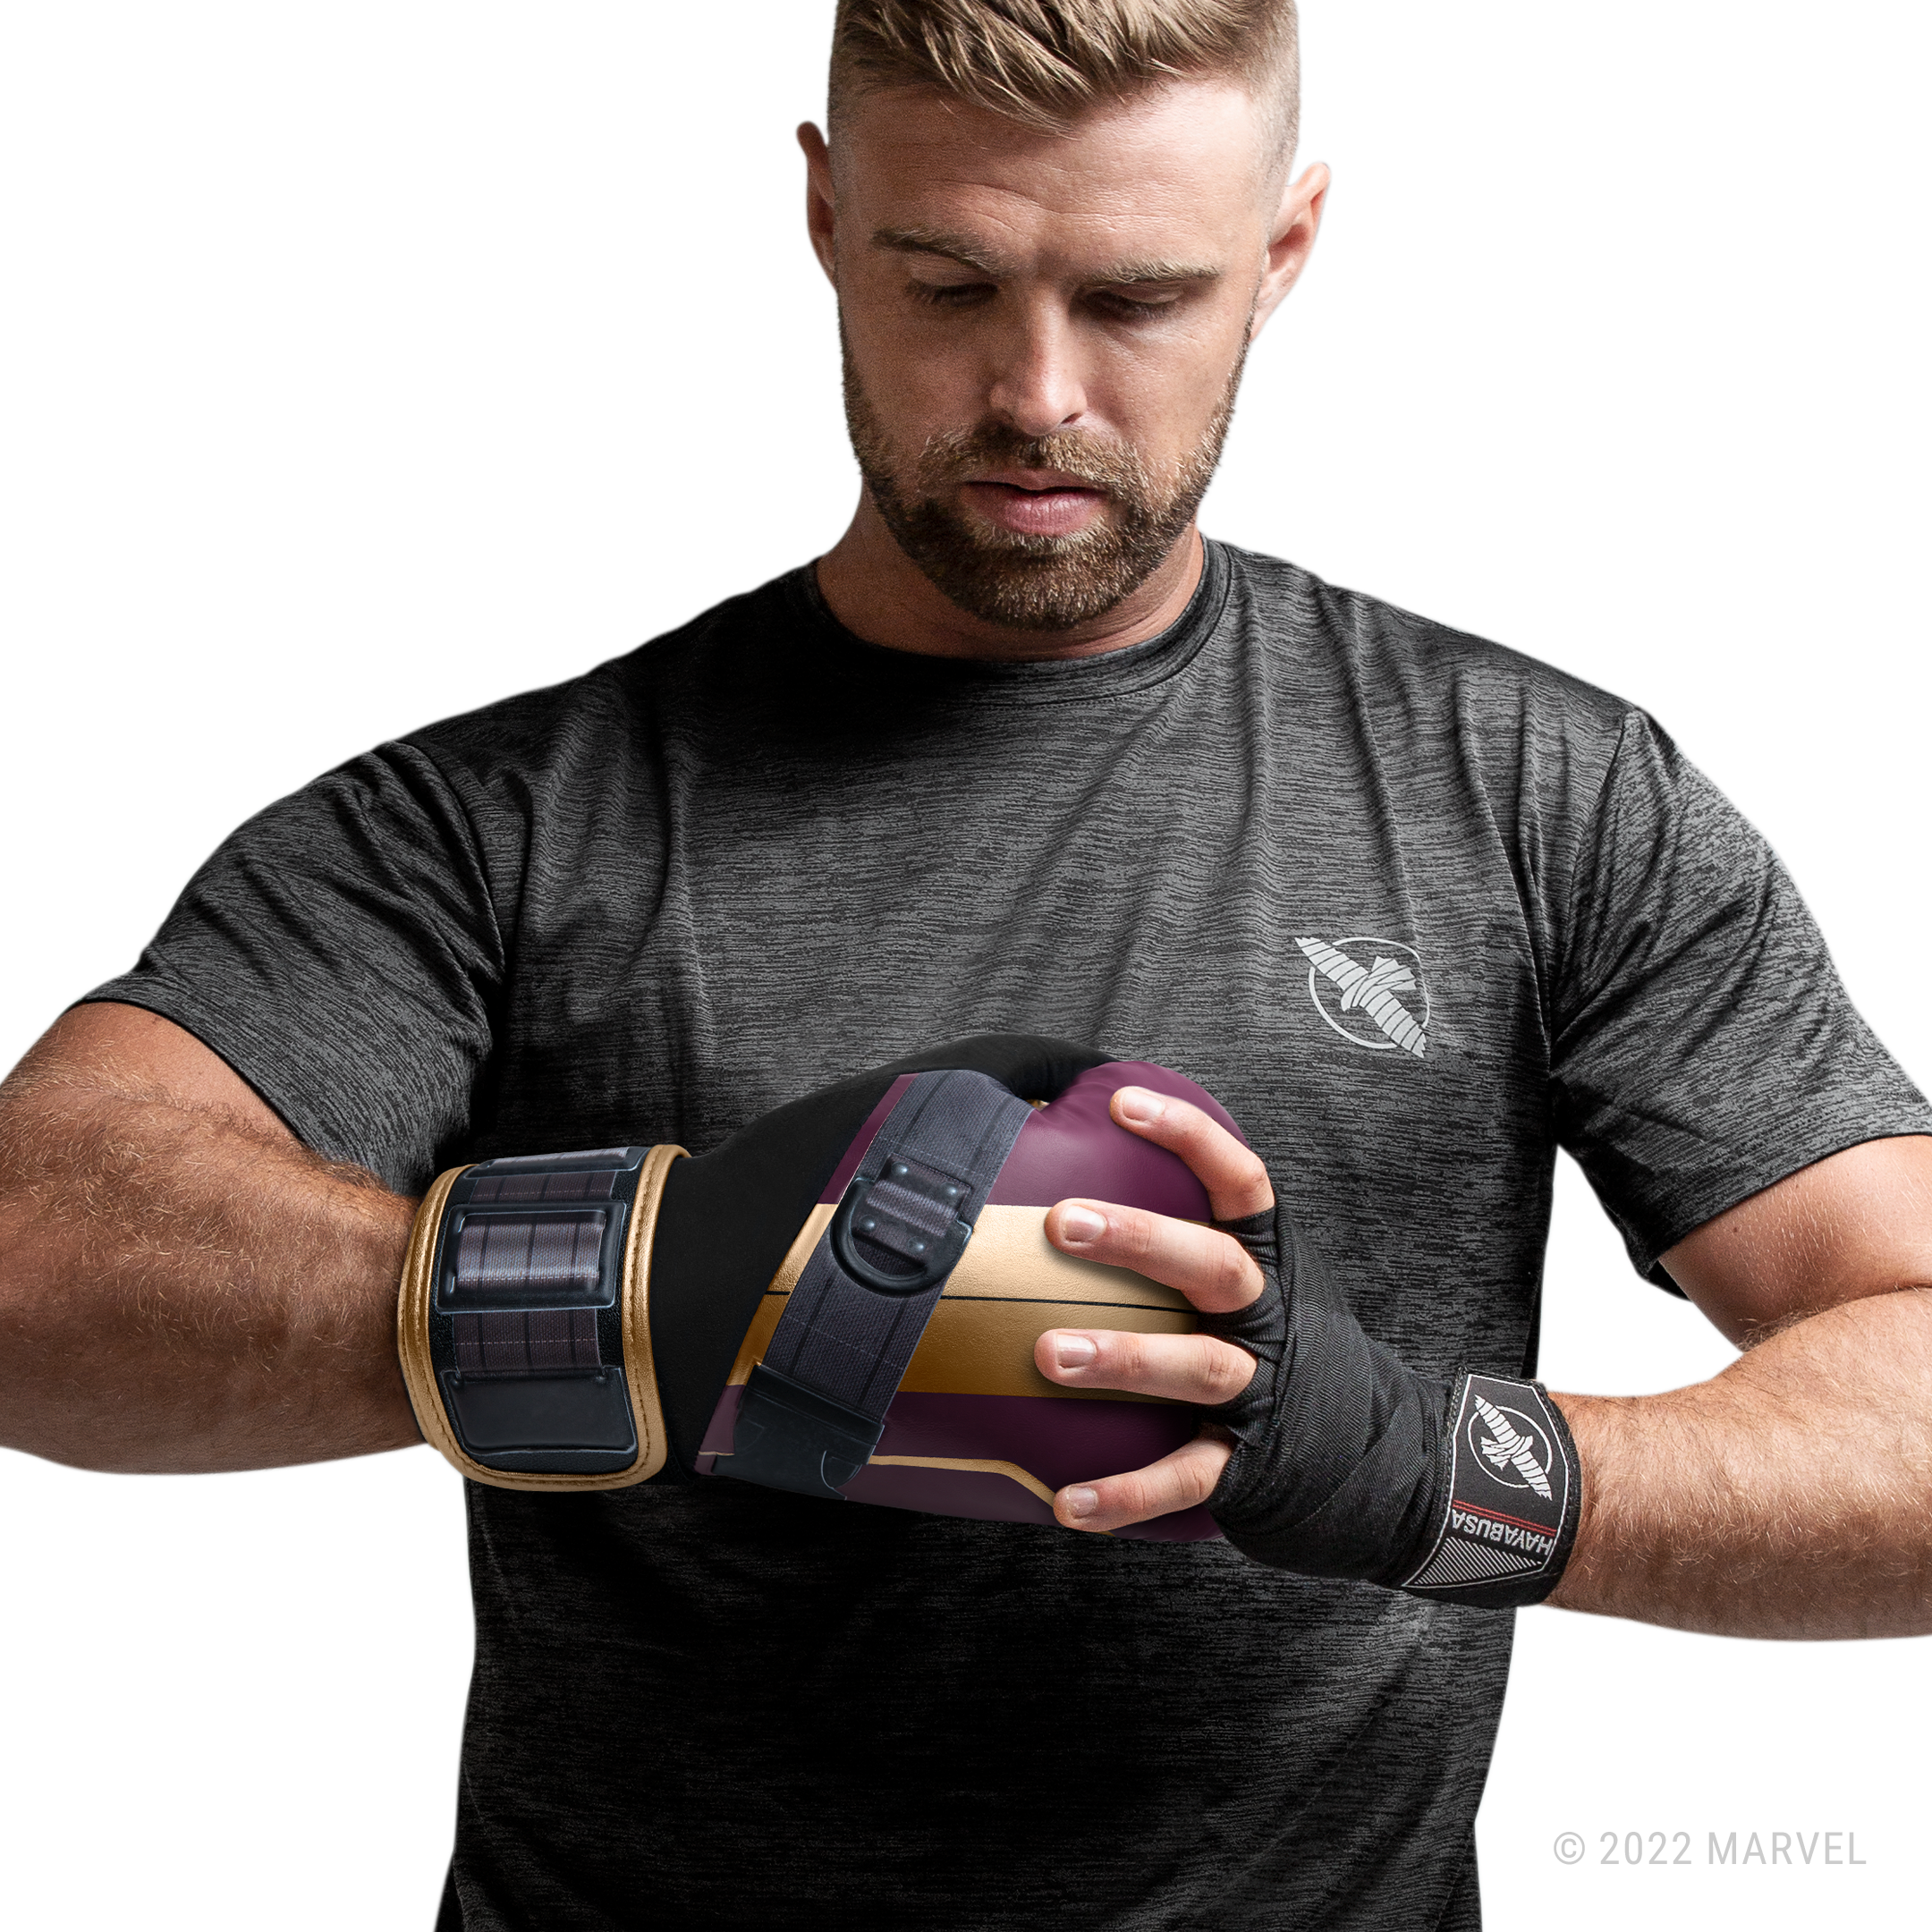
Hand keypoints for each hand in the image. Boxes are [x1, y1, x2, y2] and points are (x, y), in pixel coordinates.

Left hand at [1033, 1085, 1271, 1531]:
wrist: (1390, 1469)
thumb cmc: (1286, 1357)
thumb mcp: (1259, 1289)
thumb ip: (1186, 1248)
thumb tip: (1064, 1188)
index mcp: (1271, 1265)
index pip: (1240, 1182)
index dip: (1189, 1137)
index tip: (1122, 1102)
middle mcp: (1273, 1319)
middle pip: (1213, 1266)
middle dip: (1140, 1239)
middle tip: (1063, 1222)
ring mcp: (1268, 1393)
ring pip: (1199, 1367)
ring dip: (1124, 1358)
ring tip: (1047, 1356)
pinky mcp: (1255, 1467)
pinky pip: (1187, 1476)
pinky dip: (1127, 1494)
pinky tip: (1068, 1505)